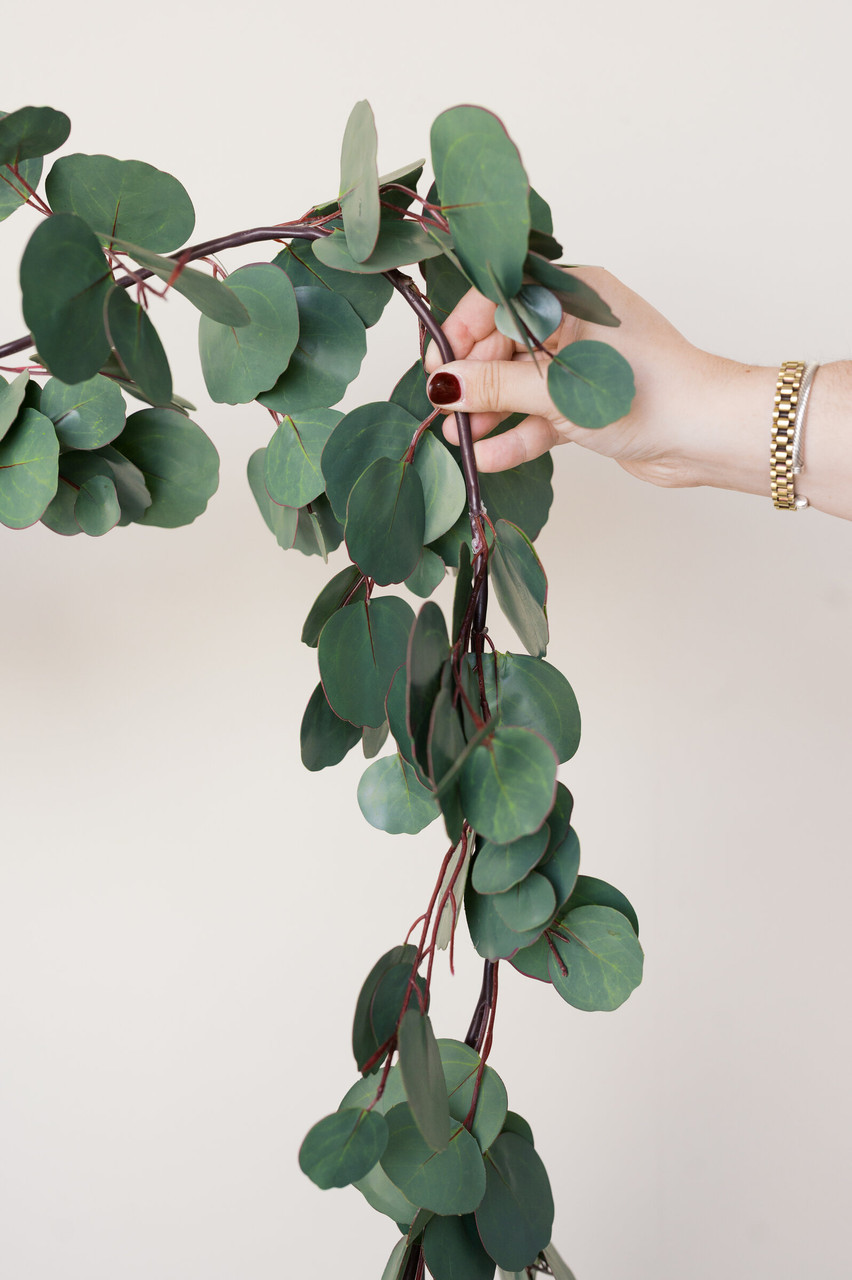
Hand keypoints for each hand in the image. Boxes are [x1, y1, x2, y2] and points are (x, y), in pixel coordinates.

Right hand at [423, 268, 749, 488]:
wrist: (705, 434)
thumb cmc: (645, 391)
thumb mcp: (556, 387)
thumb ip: (494, 387)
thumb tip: (441, 384)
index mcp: (572, 293)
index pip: (500, 301)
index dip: (463, 331)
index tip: (437, 364)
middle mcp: (576, 323)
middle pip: (506, 347)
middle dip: (473, 379)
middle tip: (442, 408)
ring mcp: (583, 366)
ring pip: (523, 385)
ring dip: (490, 412)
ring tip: (457, 438)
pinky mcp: (591, 405)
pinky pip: (543, 415)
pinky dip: (519, 433)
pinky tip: (489, 455)